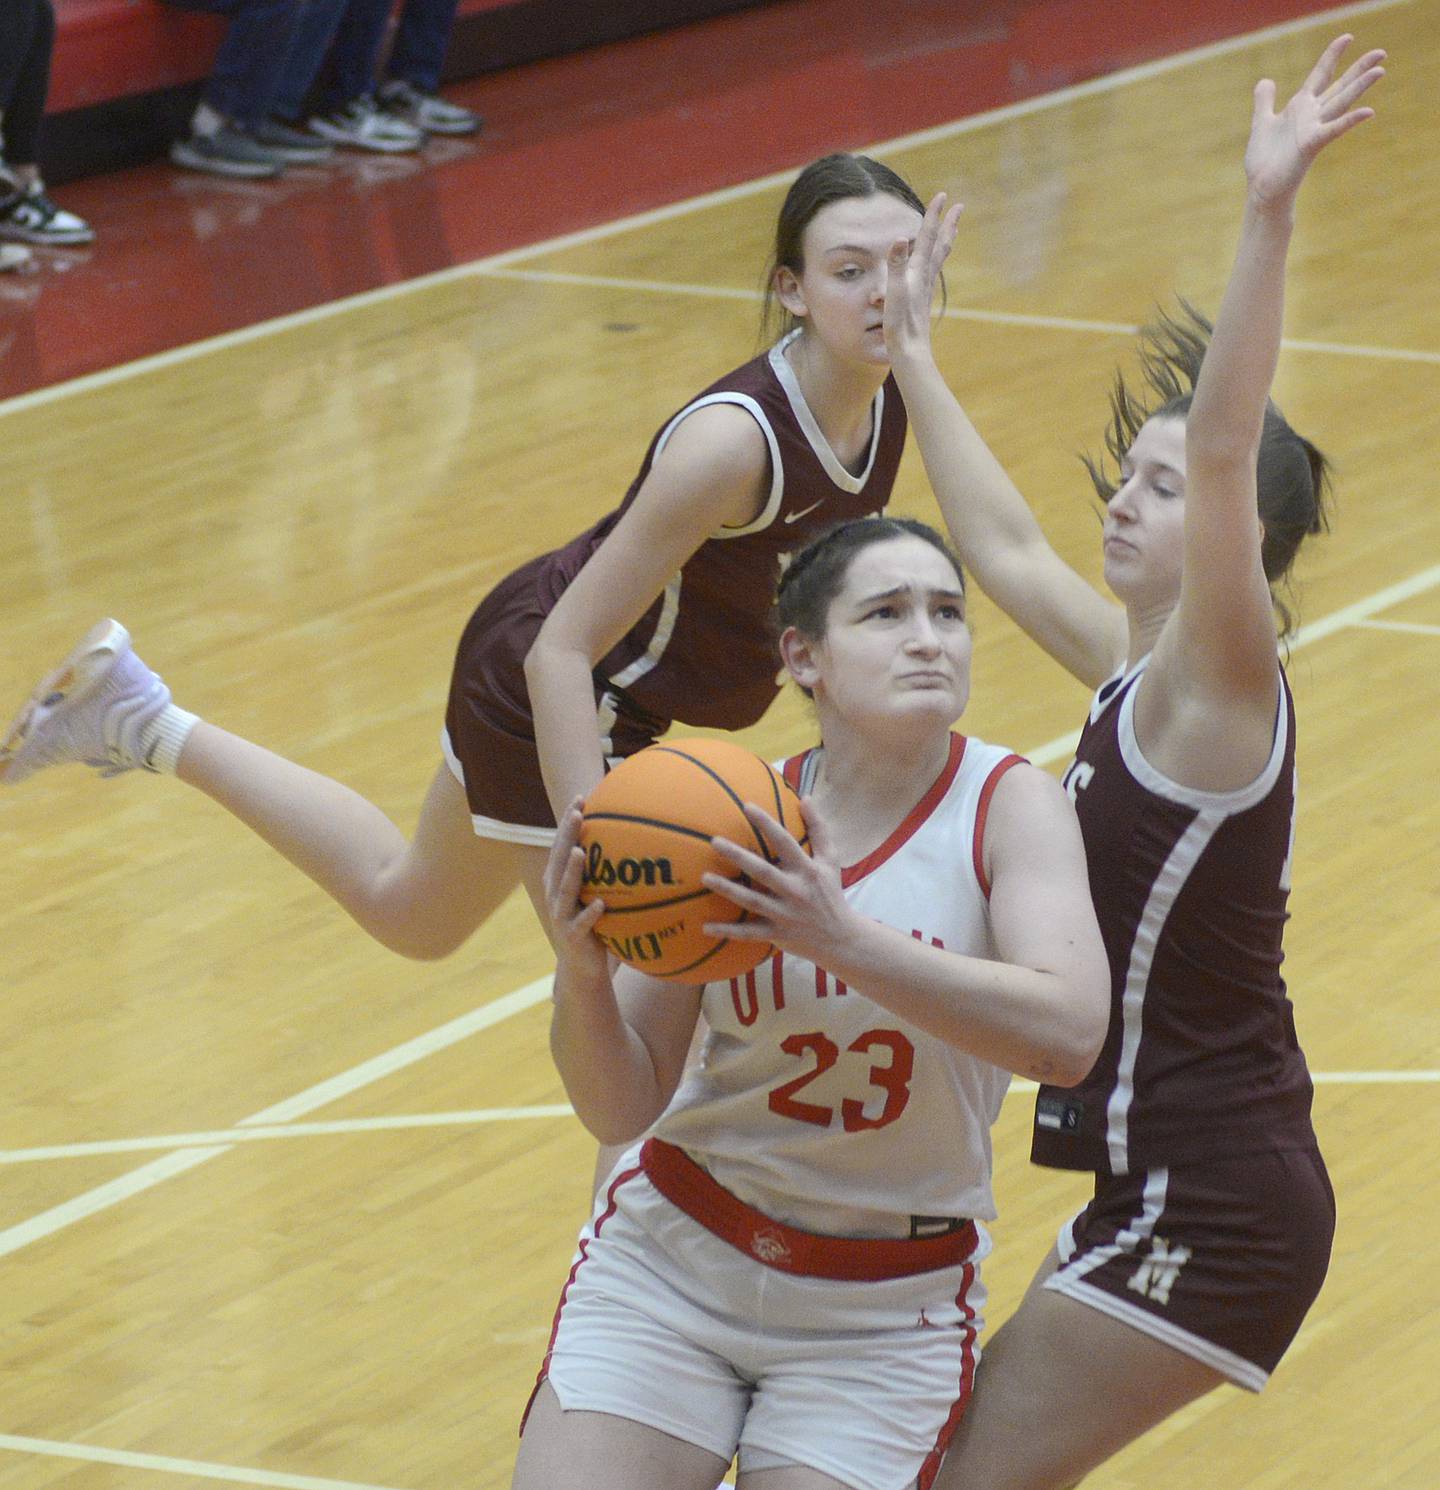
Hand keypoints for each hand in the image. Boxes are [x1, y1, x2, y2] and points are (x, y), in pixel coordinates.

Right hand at [542, 797, 611, 986]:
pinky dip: (590, 913)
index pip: (562, 845)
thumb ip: (607, 871)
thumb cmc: (594, 925)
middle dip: (566, 835)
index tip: (581, 797)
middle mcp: (555, 894)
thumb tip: (638, 839)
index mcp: (559, 880)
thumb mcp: (598, 894)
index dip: (568, 821)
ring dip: (571, 871)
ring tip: (579, 852)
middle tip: (577, 813)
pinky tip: (600, 904)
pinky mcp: (572, 937)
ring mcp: (562, 916)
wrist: (583, 969)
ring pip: (564, 890)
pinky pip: (581, 924)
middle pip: (559, 860)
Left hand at [702, 797, 858, 965]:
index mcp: (808, 871)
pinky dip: (727, 931)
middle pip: (763, 871)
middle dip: (738, 856)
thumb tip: (805, 797)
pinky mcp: (776, 934)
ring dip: (727, 890)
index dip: (766, 823)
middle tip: (714, 841)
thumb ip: (819, 829)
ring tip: (704, 877)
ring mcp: (784, 915)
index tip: (746, 806)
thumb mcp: (831, 860)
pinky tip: (705, 927)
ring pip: (751, 901)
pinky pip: (748, 933)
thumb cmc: (830, 892)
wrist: (840, 938)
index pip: (785, 842)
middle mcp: (795, 891)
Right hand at [882, 190, 962, 364]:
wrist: (910, 351)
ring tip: (952, 231)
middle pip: (940, 244)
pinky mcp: (922, 299)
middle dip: (948, 224)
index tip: (943, 196)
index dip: (933, 215)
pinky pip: (932, 272)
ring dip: (946, 241)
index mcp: (918, 270)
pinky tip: (934, 265)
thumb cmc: (900, 323)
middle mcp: (925, 276)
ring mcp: (925, 288)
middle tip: (959, 207)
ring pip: (939, 258)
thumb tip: (900, 238)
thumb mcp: (894, 291)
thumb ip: (896, 264)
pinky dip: (936, 260)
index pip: (927, 236)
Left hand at [1245, 34, 1384, 208]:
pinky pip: (1333, 130)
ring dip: (1360, 87)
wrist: (1262, 189)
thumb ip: (1264, 101)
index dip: (1332, 56)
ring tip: (1380, 70)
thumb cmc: (1264, 160)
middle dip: (1358, 69)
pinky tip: (1368, 112)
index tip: (1347, 37)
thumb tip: (1266, 80)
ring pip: (1341, 103)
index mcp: (1300, 108)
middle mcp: (1311, 116)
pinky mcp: (1310, 145)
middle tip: (1381, 52)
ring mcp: (1313, 130)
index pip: (1320, 76)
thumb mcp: (1262, 123)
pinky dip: (1349, 121)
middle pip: (1339, 87)